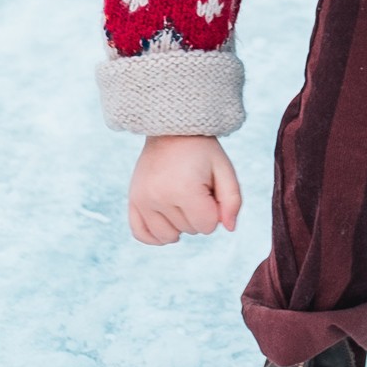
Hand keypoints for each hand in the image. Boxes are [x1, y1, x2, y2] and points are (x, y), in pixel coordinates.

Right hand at [127, 134, 241, 245]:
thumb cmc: (201, 151)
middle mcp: (160, 197)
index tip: (210, 188)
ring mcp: (143, 199)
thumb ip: (232, 200)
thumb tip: (230, 229)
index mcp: (185, 189)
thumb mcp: (224, 168)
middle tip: (194, 185)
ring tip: (180, 199)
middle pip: (189, 230)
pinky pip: (141, 234)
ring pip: (167, 237)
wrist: (170, 129)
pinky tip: (167, 224)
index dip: (215, 210)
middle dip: (198, 213)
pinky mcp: (133, 200)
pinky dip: (155, 236)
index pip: (208, 226)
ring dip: (179, 225)